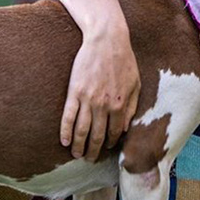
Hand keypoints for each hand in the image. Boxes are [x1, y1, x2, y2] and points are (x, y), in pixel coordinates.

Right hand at [60, 28, 140, 160]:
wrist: (106, 39)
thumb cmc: (123, 60)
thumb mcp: (135, 83)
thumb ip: (131, 107)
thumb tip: (125, 127)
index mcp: (120, 105)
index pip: (115, 132)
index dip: (110, 143)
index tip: (106, 149)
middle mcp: (104, 106)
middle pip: (97, 136)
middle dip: (93, 151)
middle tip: (89, 160)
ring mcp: (88, 100)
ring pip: (81, 130)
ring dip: (79, 146)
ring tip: (77, 154)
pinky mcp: (74, 92)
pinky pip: (68, 117)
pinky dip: (66, 131)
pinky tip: (64, 141)